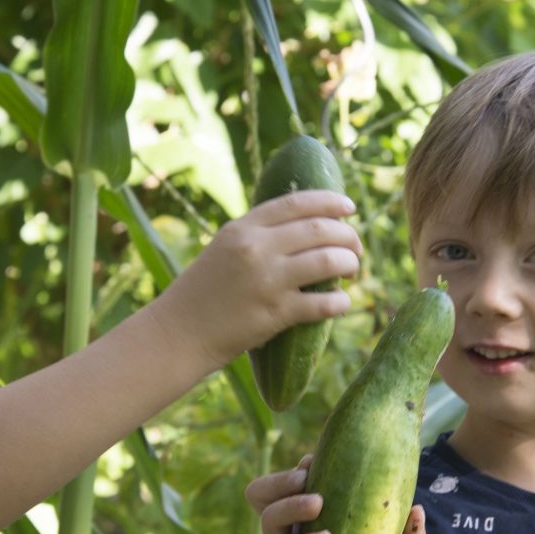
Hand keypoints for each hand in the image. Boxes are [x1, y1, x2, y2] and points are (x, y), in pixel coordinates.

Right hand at [158, 191, 360, 367]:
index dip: (329, 201)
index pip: (296, 203)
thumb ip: (258, 235)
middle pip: (319, 229)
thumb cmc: (203, 292)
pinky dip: (340, 302)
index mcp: (243, 228)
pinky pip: (322, 304)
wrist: (179, 332)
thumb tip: (303, 227)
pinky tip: (343, 303)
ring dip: (349, 264)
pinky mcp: (275, 313)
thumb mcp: (224, 248)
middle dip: (347, 236)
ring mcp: (267, 280)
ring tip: (352, 270)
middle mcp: (256, 248)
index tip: (349, 208)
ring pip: (328, 261)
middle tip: (355, 247)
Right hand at [246, 456, 424, 533]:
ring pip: (269, 519)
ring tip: (317, 500)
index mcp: (306, 523)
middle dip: (283, 479)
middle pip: (266, 494)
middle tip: (309, 473)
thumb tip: (417, 509)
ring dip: (291, 504)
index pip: (289, 486)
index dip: (298, 468)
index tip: (318, 458)